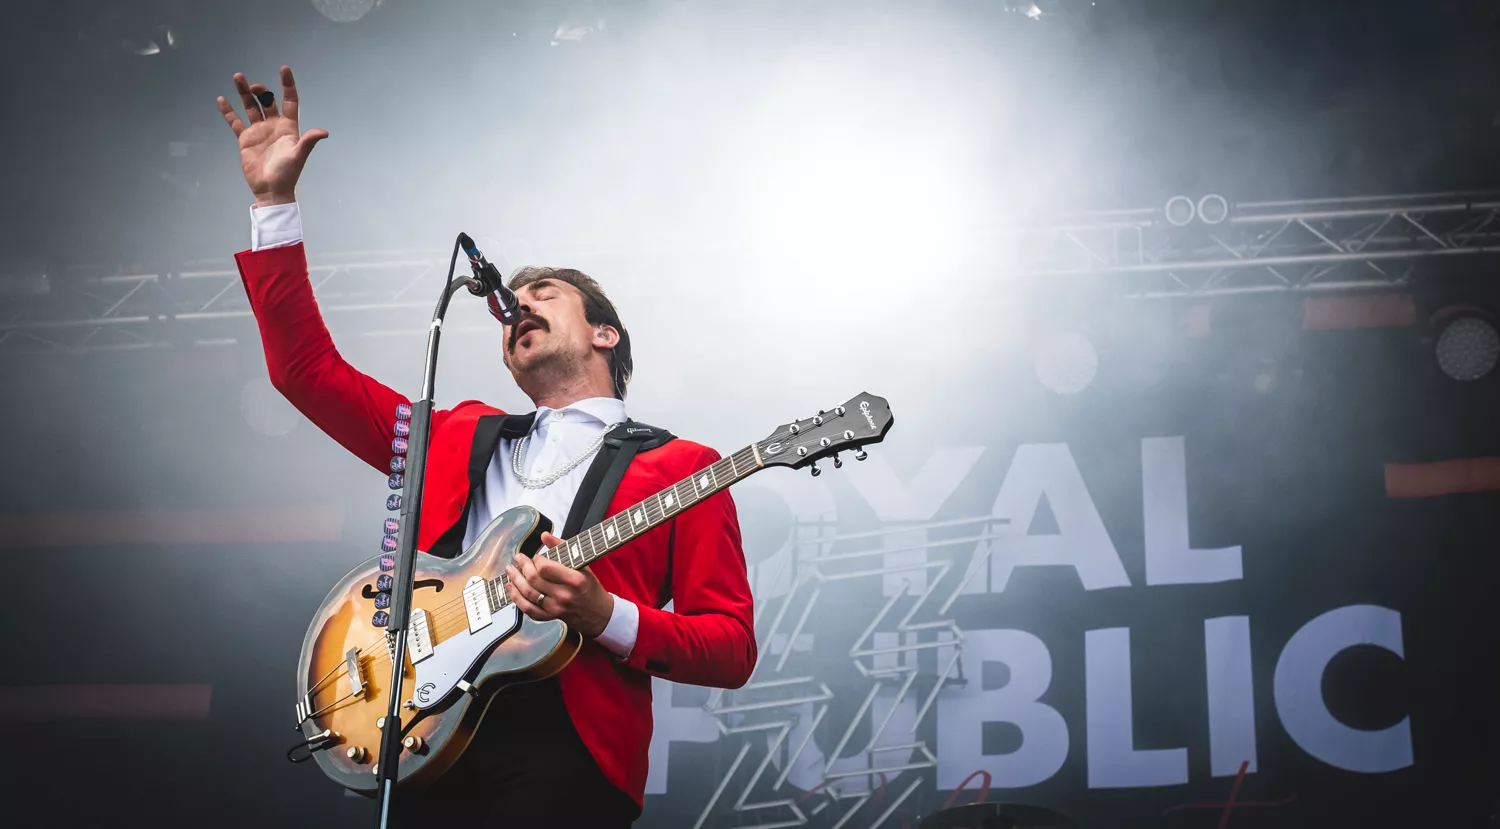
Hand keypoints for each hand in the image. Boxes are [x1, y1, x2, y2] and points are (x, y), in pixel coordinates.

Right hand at [215, 66, 327, 207]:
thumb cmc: (288, 174)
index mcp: (289, 127)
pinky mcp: (246, 139)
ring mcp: (259, 131)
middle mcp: (274, 125)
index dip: (287, 85)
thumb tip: (324, 132)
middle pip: (267, 101)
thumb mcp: (299, 156)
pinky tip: (221, 100)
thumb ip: (308, 142)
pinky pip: (235, 121)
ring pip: (251, 107)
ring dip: (244, 93)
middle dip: (261, 91)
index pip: (290, 101)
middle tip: (254, 86)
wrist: (271, 189)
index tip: (283, 69)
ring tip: (237, 77)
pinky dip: (228, 111)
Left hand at [505, 532, 615, 637]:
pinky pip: (528, 609)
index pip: (545, 568)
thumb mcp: (583, 565)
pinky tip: (511, 588)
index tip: (536, 556)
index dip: (536, 560)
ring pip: (528, 593)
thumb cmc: (589, 586)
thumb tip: (544, 535)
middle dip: (522, 566)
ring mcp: (556, 608)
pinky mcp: (550, 617)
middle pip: (534, 580)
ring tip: (510, 570)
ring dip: (515, 580)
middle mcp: (564, 595)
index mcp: (575, 580)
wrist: (598, 613)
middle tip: (518, 558)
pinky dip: (516, 598)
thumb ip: (562, 548)